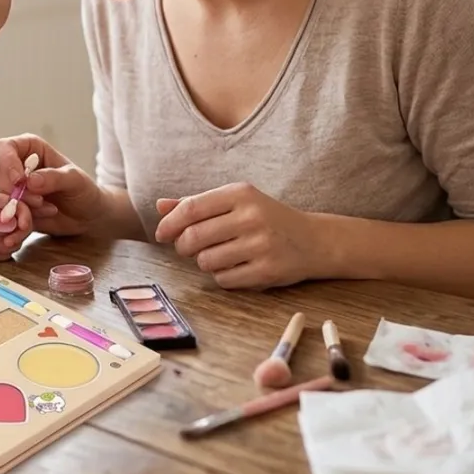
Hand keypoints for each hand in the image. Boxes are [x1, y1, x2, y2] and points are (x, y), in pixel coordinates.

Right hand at [0, 134, 101, 236]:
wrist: (87, 217)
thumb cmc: (83, 190)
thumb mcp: (75, 180)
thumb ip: (54, 177)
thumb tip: (30, 181)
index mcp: (30, 149)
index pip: (6, 147)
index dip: (7, 161)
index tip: (19, 179)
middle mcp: (18, 166)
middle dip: (15, 190)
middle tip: (39, 201)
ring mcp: (14, 189)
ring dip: (20, 206)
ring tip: (47, 209)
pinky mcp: (14, 209)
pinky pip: (6, 215)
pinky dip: (19, 220)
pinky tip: (36, 222)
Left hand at [0, 192, 32, 260]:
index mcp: (3, 202)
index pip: (21, 207)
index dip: (25, 216)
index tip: (22, 225)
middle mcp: (7, 218)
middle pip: (24, 228)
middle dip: (18, 237)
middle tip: (7, 242)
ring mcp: (3, 233)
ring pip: (16, 243)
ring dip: (5, 248)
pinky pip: (5, 253)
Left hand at [154, 182, 325, 289]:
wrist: (314, 240)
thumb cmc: (266, 218)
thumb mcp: (235, 202)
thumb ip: (197, 203)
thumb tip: (159, 206)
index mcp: (241, 194)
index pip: (191, 208)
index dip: (170, 224)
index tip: (162, 234)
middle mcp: (252, 216)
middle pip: (194, 237)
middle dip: (183, 246)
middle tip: (187, 248)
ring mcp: (262, 244)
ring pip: (206, 261)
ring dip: (203, 262)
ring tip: (217, 255)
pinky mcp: (268, 270)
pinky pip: (225, 279)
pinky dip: (221, 277)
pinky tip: (234, 267)